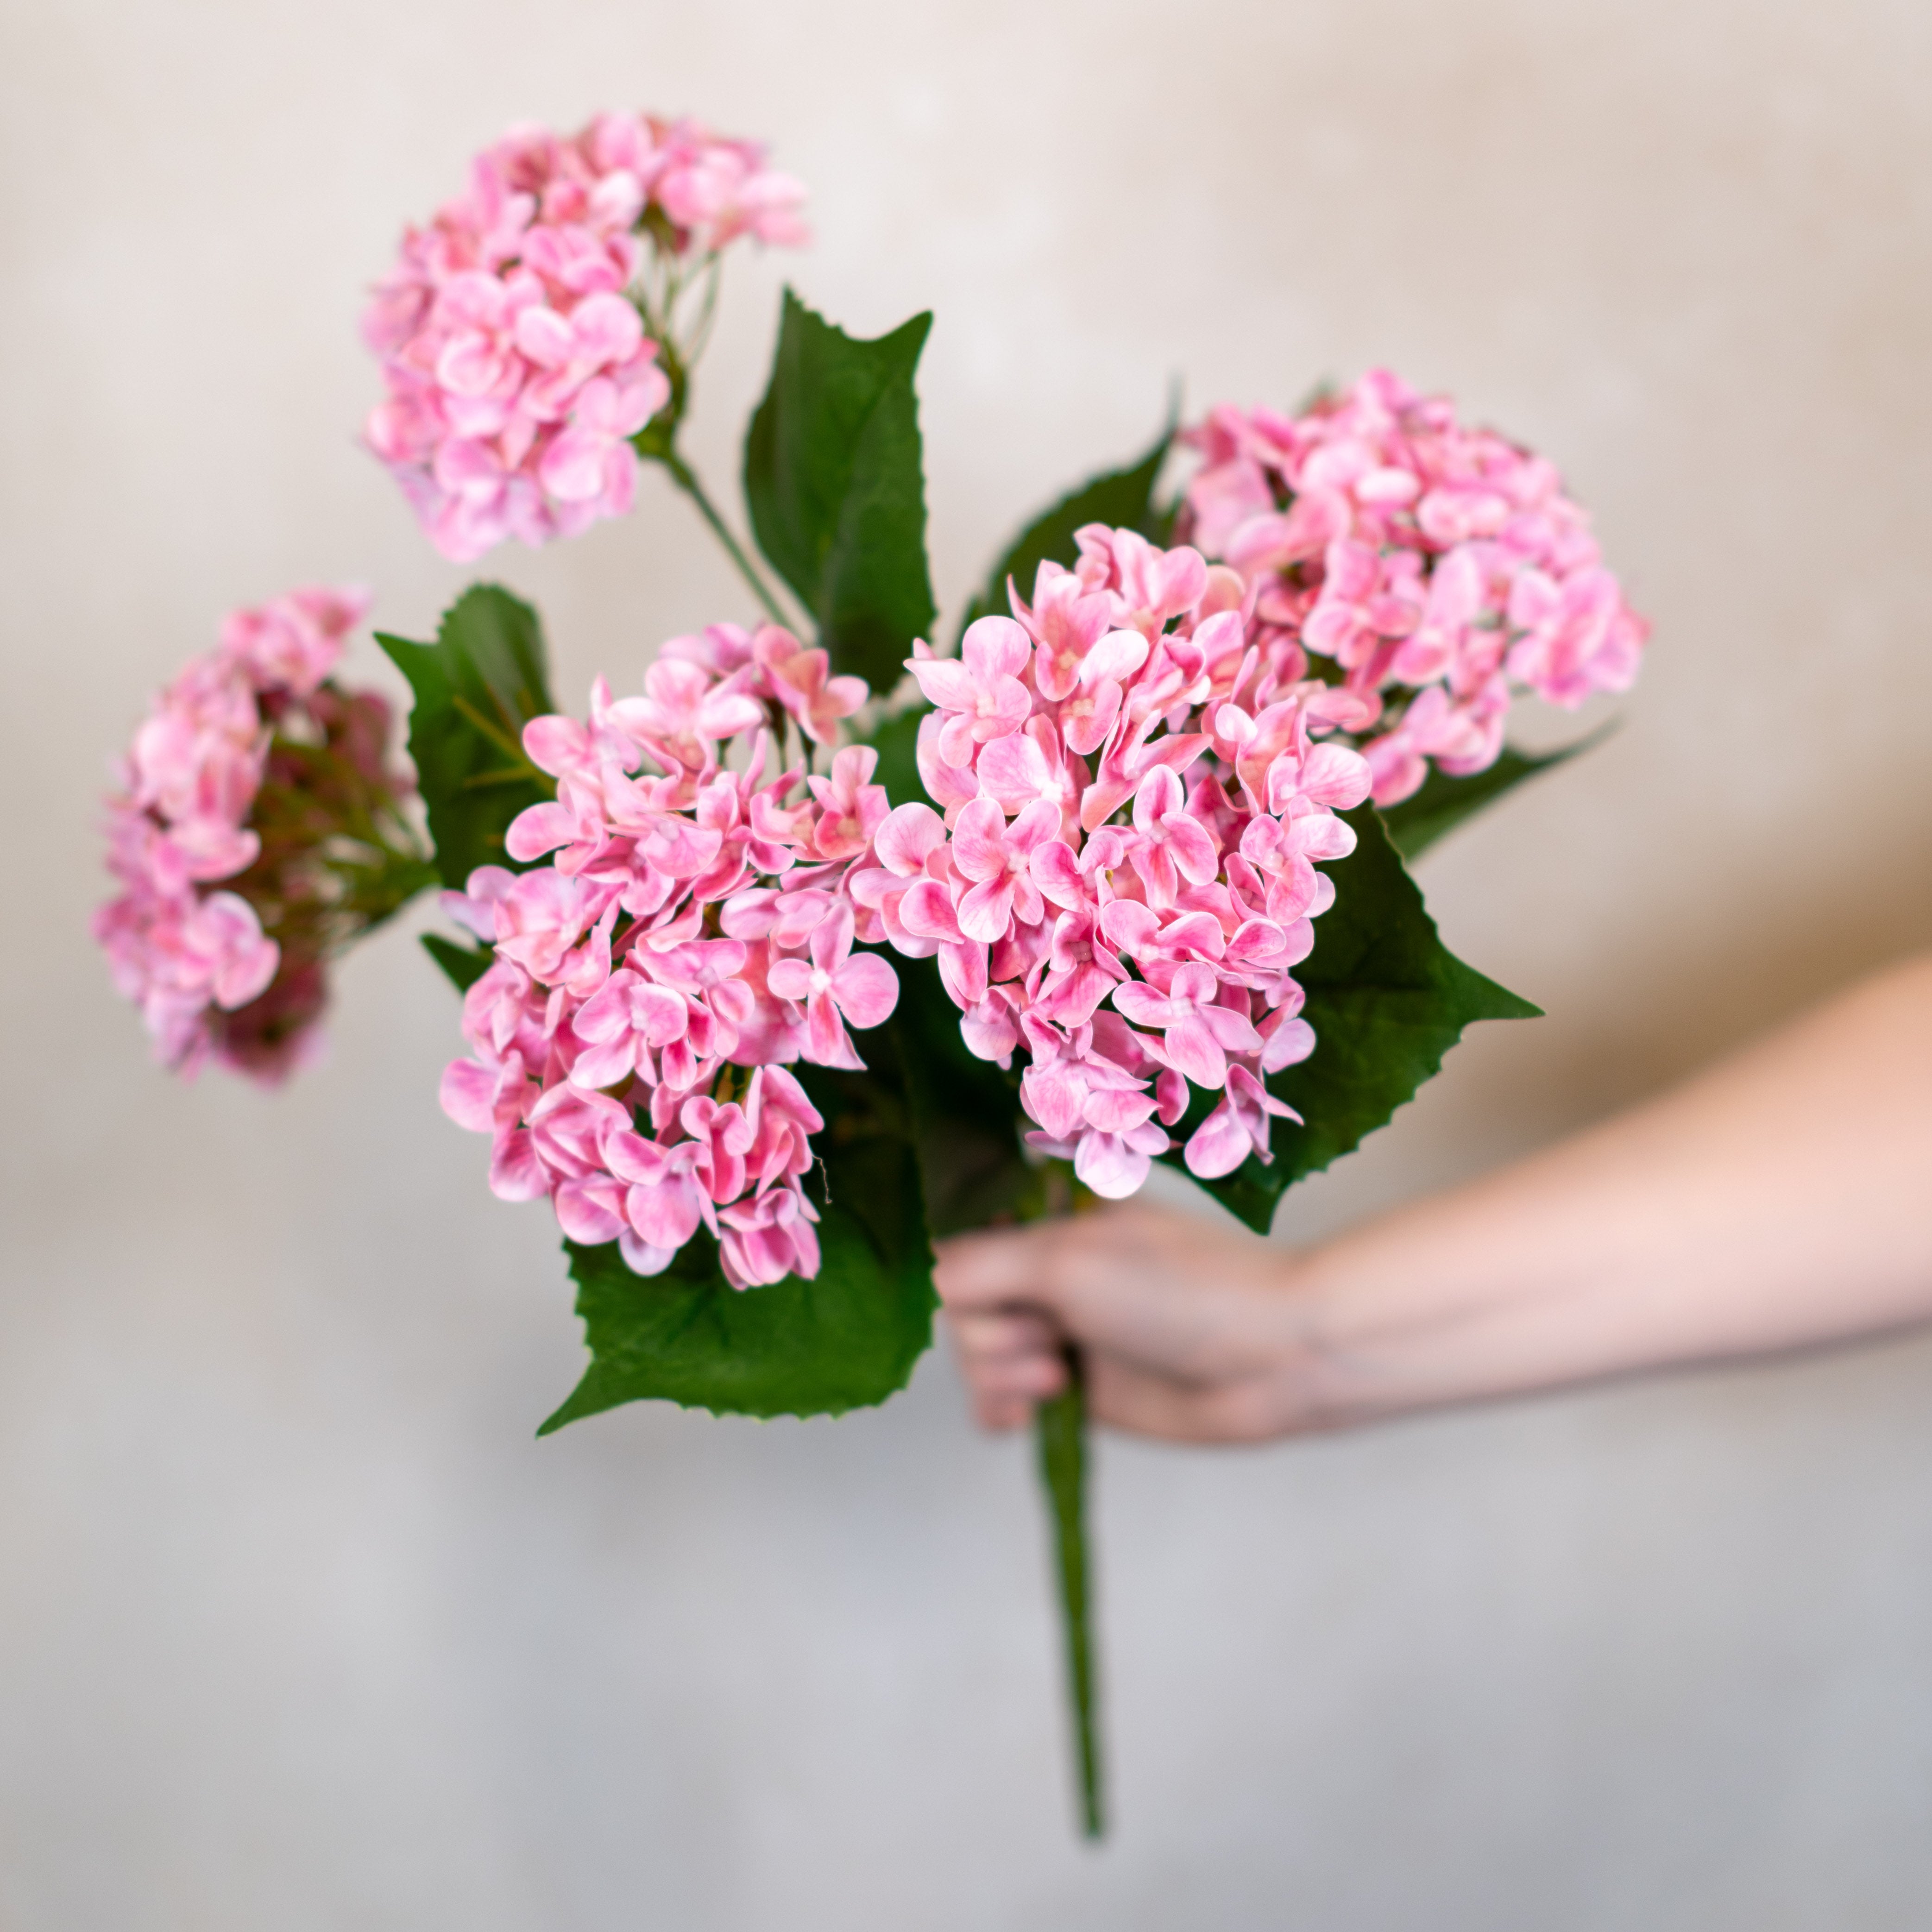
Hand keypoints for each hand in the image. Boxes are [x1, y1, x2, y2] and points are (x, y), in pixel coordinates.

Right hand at [935, 1202, 1316, 1442]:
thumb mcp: (1065, 1259)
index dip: (962, 1275)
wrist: (1274, 1360)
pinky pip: (1002, 1400)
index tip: (997, 1292)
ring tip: (1063, 1375)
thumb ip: (976, 1265)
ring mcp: (1064, 1326)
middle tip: (1054, 1335)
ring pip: (977, 1355)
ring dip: (1005, 1375)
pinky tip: (1031, 1415)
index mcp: (1051, 1214)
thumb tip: (923, 1280)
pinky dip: (1004, 1410)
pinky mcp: (1077, 1385)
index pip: (959, 1238)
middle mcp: (1052, 1267)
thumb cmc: (1185, 1290)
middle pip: (961, 1305)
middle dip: (994, 1333)